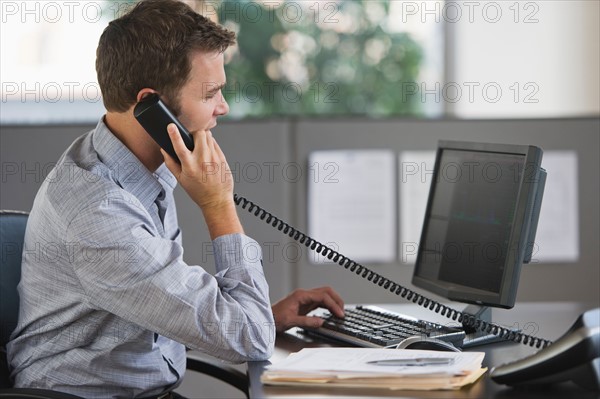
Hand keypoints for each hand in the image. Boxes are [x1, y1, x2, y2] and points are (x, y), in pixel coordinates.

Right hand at [162, 123, 241, 238]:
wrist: (217, 200)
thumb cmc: (198, 191)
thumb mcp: (180, 179)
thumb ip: (171, 163)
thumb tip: (164, 150)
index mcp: (189, 166)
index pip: (180, 146)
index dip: (174, 135)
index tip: (171, 126)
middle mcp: (203, 160)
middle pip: (198, 134)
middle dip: (194, 133)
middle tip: (192, 139)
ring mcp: (214, 158)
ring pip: (208, 136)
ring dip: (202, 137)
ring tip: (200, 147)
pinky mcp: (222, 158)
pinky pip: (215, 143)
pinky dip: (210, 144)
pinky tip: (208, 153)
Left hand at [271, 286, 344, 332]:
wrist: (266, 318)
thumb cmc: (274, 318)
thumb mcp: (291, 321)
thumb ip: (307, 322)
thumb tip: (321, 322)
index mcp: (301, 295)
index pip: (322, 296)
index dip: (333, 305)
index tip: (340, 314)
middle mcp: (304, 294)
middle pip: (326, 291)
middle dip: (336, 300)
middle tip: (342, 311)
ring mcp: (305, 298)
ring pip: (324, 295)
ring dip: (333, 302)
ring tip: (339, 313)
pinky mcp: (305, 304)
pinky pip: (319, 302)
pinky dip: (327, 306)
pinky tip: (331, 313)